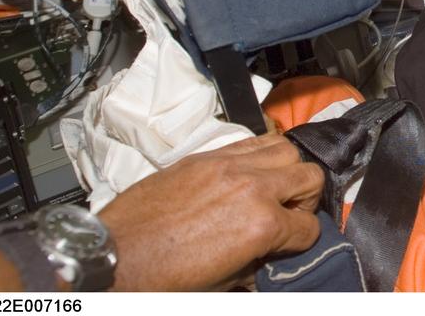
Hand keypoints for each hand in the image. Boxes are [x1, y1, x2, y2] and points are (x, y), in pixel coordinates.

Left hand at [99, 133, 324, 290]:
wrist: (114, 257)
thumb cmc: (163, 278)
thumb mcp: (223, 283)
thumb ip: (258, 263)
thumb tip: (271, 255)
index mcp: (260, 226)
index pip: (309, 227)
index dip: (303, 241)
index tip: (291, 244)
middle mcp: (252, 187)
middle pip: (310, 177)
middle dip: (305, 200)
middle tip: (287, 214)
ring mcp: (229, 165)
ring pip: (286, 148)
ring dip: (286, 171)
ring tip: (270, 189)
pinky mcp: (206, 156)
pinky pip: (252, 141)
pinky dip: (260, 155)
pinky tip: (247, 174)